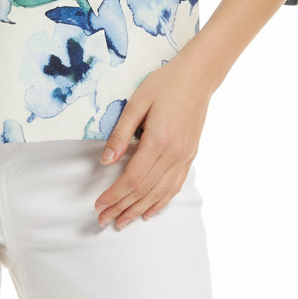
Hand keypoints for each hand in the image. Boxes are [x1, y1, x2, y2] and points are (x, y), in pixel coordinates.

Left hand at [93, 53, 213, 228]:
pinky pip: (175, 186)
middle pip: (145, 190)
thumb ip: (121, 133)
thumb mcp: (137, 101)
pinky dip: (161, 202)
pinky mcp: (190, 155)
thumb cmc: (165, 83)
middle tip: (103, 220)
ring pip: (160, 193)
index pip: (132, 178)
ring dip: (139, 210)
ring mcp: (185, 156)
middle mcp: (174, 153)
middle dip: (122, 207)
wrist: (199, 76)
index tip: (99, 205)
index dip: (114, 195)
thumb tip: (105, 161)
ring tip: (122, 222)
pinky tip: (149, 212)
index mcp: (158, 140)